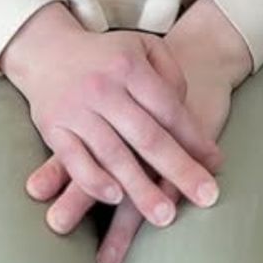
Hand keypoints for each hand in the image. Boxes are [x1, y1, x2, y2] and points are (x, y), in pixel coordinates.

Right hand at [26, 0, 251, 262]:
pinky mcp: (53, 128)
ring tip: (165, 216)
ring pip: (113, 154)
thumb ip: (171, 74)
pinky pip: (75, 160)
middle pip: (147, 136)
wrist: (46, 49)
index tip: (215, 164)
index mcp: (129, 66)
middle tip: (206, 197)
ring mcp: (76, 110)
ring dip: (141, 188)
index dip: (194, 138)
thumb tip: (189, 120)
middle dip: (179, 169)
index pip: (168, 109)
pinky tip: (116, 198)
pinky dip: (94, 181)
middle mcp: (103, 88)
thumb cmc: (105, 55)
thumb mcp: (142, 46)